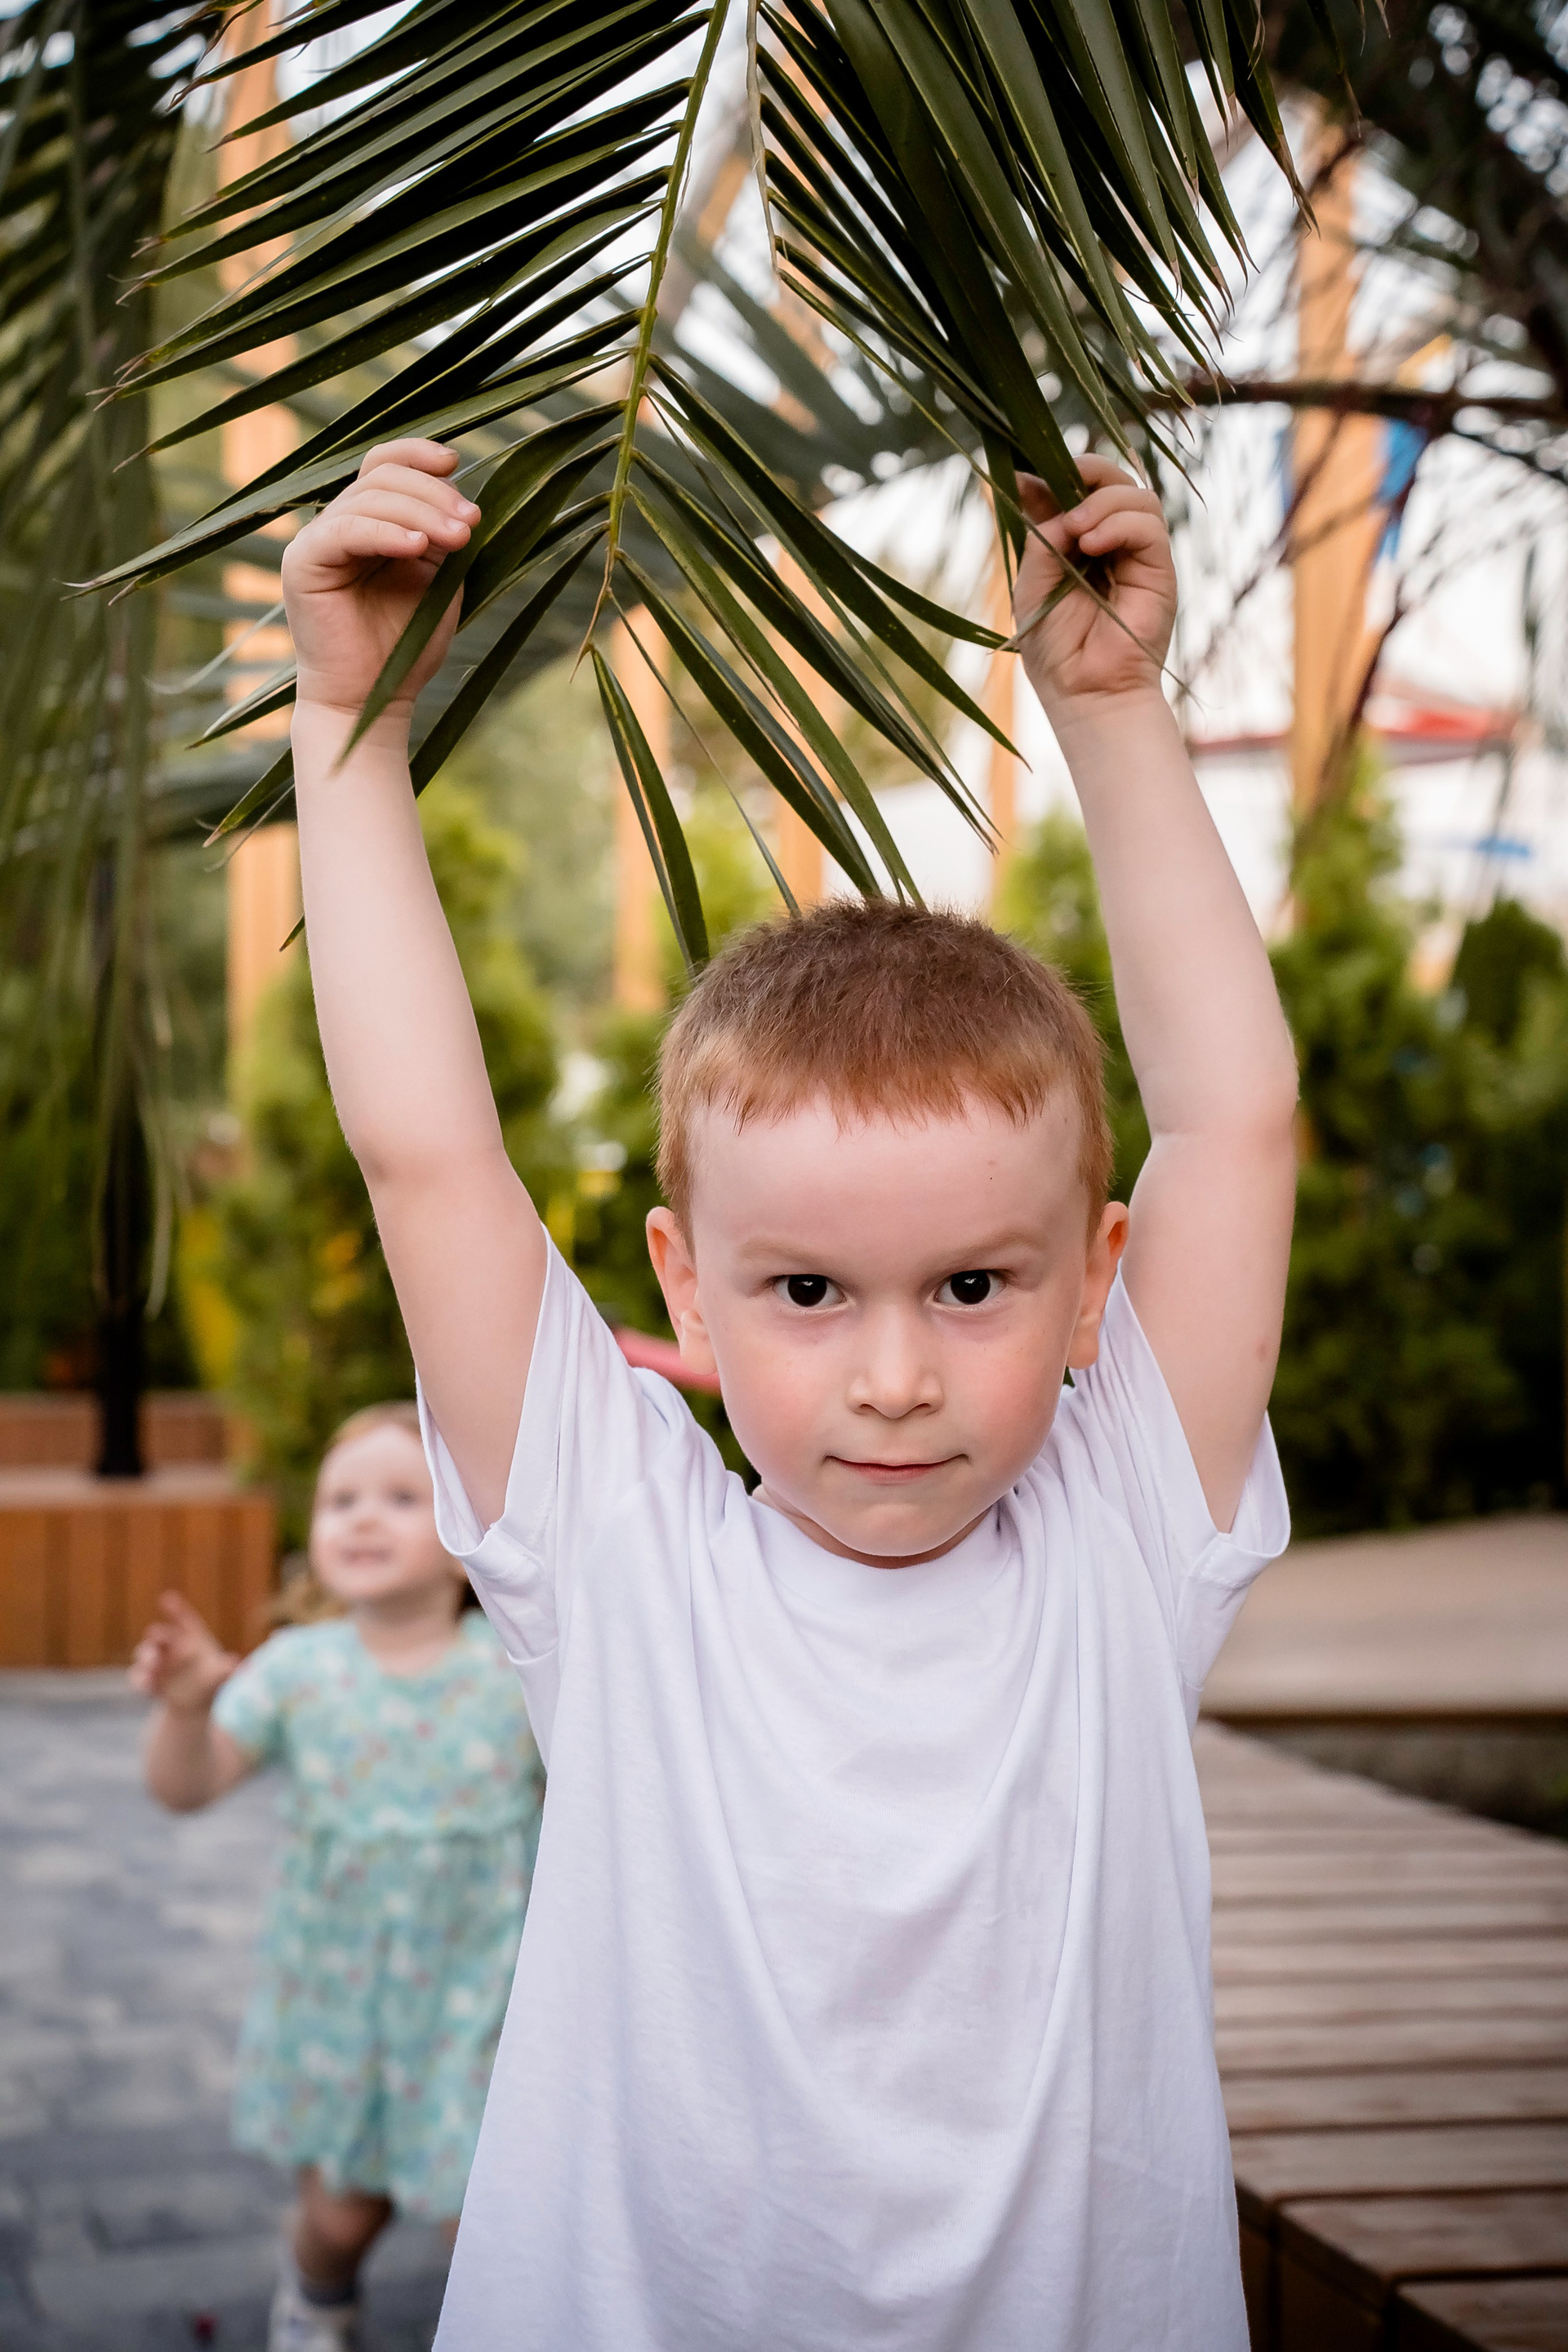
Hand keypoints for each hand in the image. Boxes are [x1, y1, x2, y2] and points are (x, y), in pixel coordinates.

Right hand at [129, 1591, 237, 1716]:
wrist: (196, 1704)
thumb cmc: (212, 1681)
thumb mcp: (221, 1676)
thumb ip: (225, 1669)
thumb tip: (234, 1662)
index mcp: (192, 1637)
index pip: (183, 1618)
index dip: (175, 1608)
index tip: (167, 1598)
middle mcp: (171, 1645)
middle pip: (160, 1634)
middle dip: (157, 1635)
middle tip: (155, 1635)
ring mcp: (156, 1661)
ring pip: (145, 1653)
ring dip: (147, 1657)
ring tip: (153, 1665)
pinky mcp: (146, 1679)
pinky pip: (138, 1676)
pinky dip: (141, 1680)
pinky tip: (148, 1686)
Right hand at [281, 439, 479, 723]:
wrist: (374, 699)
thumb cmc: (407, 645)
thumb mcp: (438, 579)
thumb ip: (443, 535)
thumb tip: (460, 494)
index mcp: (369, 522)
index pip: (384, 465)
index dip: (418, 454)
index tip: (456, 464)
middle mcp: (338, 525)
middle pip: (381, 475)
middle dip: (433, 493)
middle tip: (471, 522)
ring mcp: (317, 541)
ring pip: (368, 497)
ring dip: (421, 512)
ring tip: (458, 538)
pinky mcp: (303, 562)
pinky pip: (345, 529)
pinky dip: (385, 532)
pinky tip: (417, 547)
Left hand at [1013, 456, 1175, 719]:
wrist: (1085, 693)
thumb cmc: (1055, 649)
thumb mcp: (1032, 583)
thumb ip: (1040, 534)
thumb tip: (1032, 481)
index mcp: (1079, 545)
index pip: (1079, 491)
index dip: (1058, 473)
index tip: (1025, 474)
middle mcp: (1112, 544)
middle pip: (1114, 482)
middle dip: (1089, 471)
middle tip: (1064, 482)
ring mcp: (1137, 556)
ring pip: (1136, 496)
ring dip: (1104, 501)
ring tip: (1078, 529)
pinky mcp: (1159, 571)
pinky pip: (1149, 526)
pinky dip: (1121, 523)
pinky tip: (1094, 542)